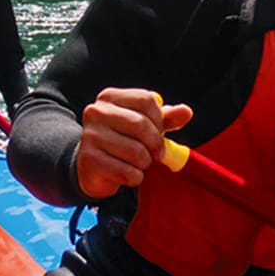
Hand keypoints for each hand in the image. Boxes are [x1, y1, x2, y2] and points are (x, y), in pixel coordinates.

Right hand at [74, 87, 194, 198]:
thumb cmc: (122, 141)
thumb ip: (166, 118)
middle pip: (140, 124)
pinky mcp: (88, 160)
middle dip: (155, 143)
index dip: (160, 119)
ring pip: (136, 152)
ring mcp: (90, 136)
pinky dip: (135, 178)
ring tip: (138, 164)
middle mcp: (95, 112)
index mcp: (109, 97)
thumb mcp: (144, 126)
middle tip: (156, 154)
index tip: (160, 131)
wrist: (92, 167)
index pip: (146, 100)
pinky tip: (128, 174)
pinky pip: (127, 172)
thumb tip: (186, 112)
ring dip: (145, 163)